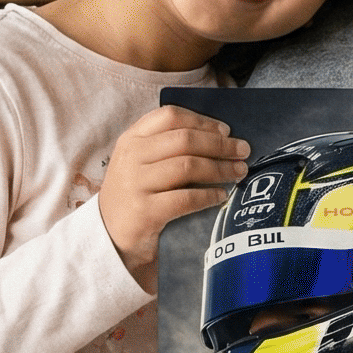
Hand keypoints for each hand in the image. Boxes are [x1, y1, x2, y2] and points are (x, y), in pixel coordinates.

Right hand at [98, 105, 249, 290]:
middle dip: (220, 145)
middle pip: (185, 140)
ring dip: (220, 168)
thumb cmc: (136, 194)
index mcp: (132, 139)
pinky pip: (186, 198)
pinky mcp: (145, 212)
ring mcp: (136, 184)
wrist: (110, 236)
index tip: (226, 131)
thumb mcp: (141, 162)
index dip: (202, 121)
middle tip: (243, 151)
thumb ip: (168, 146)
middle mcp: (132, 157)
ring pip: (188, 166)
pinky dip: (209, 195)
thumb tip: (222, 137)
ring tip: (238, 171)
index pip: (170, 116)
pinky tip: (221, 196)